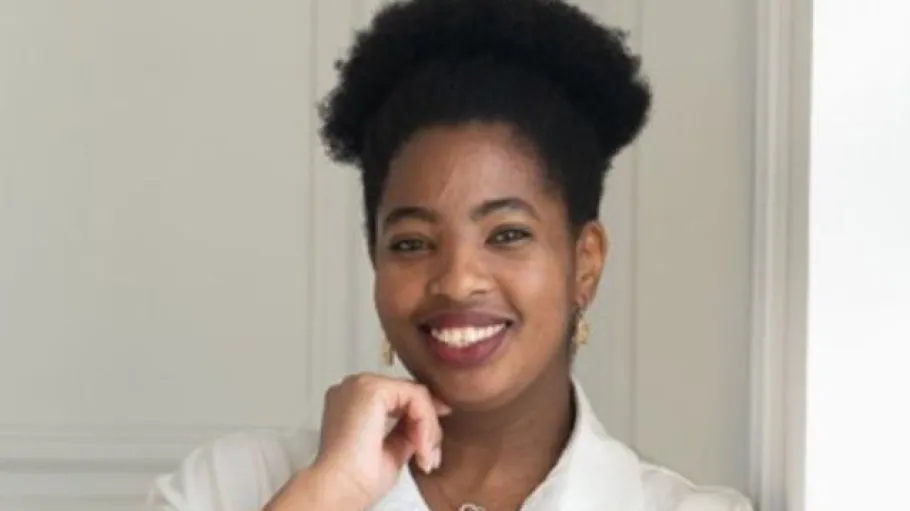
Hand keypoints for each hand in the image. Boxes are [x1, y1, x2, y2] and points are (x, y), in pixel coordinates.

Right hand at [268, 374, 450, 509]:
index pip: (396, 398)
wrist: (339, 488)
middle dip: (426, 424)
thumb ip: (405, 431)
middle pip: (407, 393)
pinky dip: (425, 423)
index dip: (421, 416)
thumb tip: (425, 425)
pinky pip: (416, 397)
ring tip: (424, 456)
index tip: (432, 441)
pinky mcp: (374, 389)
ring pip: (415, 395)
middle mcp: (354, 387)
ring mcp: (362, 385)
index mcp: (351, 401)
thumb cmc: (355, 478)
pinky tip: (421, 447)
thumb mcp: (390, 449)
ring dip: (427, 427)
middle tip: (429, 455)